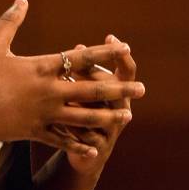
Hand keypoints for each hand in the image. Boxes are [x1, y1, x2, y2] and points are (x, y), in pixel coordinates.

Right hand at [0, 0, 142, 157]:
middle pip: (92, 89)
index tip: (125, 49)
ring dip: (108, 116)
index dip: (104, 53)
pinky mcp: (37, 132)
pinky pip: (64, 141)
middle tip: (142, 89)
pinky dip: (80, 145)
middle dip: (119, 89)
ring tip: (127, 115)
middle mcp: (50, 91)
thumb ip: (10, 22)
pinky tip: (96, 149)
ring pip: (85, 116)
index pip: (80, 58)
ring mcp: (46, 114)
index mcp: (41, 68)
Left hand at [55, 36, 139, 174]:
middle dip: (100, 77)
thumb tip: (78, 47)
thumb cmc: (83, 111)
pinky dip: (76, 130)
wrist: (85, 152)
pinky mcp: (99, 147)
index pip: (126, 71)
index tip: (110, 37)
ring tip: (70, 97)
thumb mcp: (85, 90)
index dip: (121, 54)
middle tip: (79, 68)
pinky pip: (90, 136)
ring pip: (105, 115)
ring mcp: (112, 129)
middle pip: (117, 90)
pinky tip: (61, 123)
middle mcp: (121, 110)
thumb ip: (83, 70)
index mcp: (118, 92)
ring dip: (88, 105)